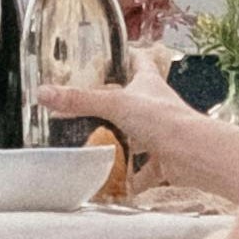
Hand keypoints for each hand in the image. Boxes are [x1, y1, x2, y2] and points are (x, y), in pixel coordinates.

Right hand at [41, 61, 238, 200]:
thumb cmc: (164, 119)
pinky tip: (119, 186)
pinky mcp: (165, 160)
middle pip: (136, 99)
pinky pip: (146, 171)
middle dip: (117, 103)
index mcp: (149, 83)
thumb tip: (44, 93)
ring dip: (124, 140)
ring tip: (99, 144)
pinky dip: (133, 178)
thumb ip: (80, 100)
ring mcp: (162, 134)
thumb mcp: (116, 104)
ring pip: (140, 135)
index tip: (111, 52)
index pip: (139, 60)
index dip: (127, 54)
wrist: (194, 154)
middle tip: (92, 105)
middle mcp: (157, 106)